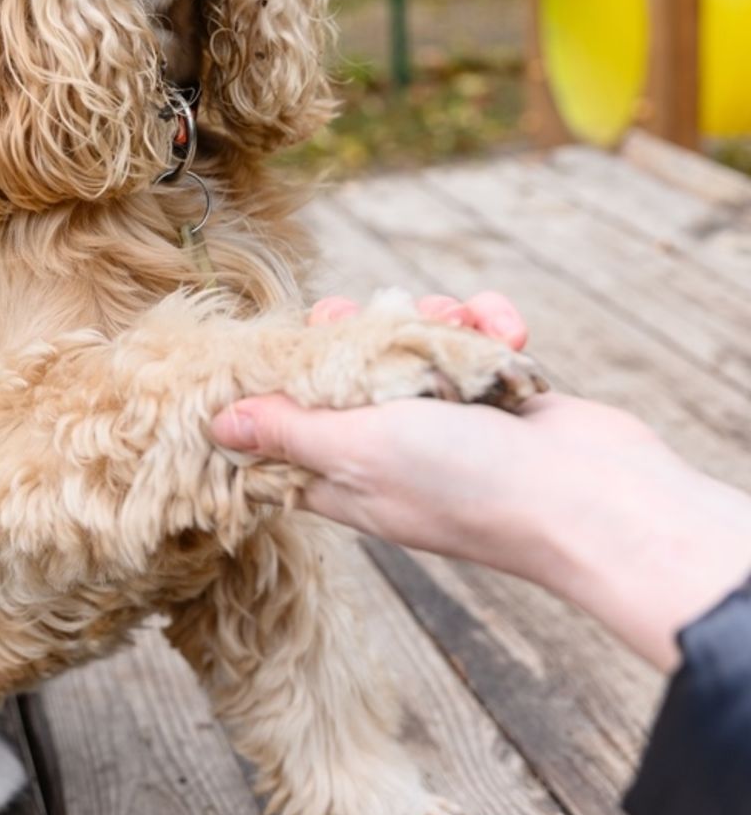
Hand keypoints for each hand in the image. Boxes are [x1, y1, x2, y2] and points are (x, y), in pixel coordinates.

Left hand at [212, 296, 750, 671]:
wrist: (596, 498)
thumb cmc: (470, 484)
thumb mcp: (363, 449)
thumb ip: (293, 430)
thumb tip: (218, 425)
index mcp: (348, 477)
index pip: (289, 430)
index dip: (282, 382)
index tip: (289, 340)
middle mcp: (394, 450)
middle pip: (351, 371)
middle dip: (362, 330)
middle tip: (369, 316)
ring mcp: (450, 423)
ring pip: (416, 345)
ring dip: (436, 319)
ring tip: (459, 324)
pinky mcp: (498, 397)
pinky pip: (476, 341)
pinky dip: (490, 326)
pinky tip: (507, 331)